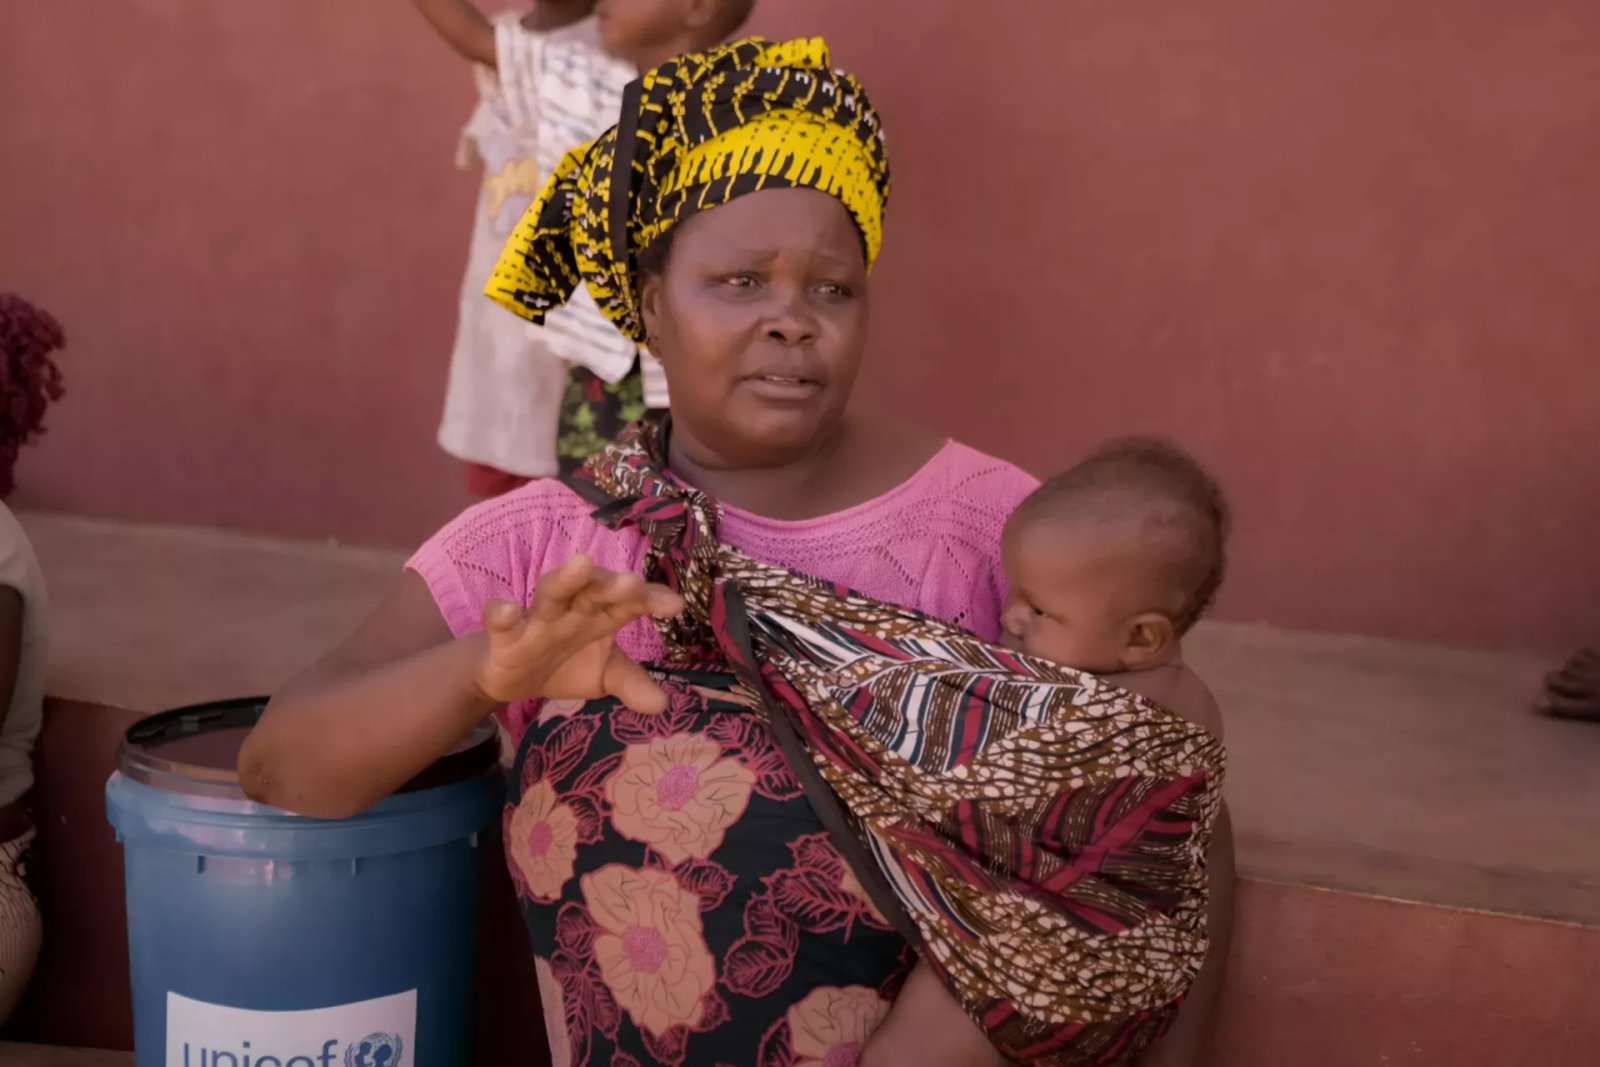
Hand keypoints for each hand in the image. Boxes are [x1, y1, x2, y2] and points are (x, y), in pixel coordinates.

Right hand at [472, 554, 682, 711]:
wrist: (512, 677)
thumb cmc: (567, 664)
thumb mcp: (603, 676)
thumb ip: (631, 684)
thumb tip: (662, 705)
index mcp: (602, 615)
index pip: (630, 603)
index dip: (651, 600)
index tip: (675, 605)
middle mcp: (573, 610)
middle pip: (594, 590)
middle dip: (612, 584)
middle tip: (631, 581)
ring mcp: (538, 619)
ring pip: (552, 592)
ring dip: (565, 579)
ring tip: (580, 565)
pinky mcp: (505, 636)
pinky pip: (500, 622)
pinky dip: (500, 613)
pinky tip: (505, 610)